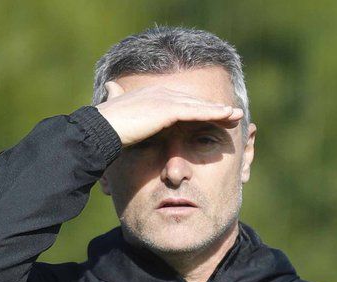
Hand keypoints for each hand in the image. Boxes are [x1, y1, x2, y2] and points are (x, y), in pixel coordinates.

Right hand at [94, 81, 243, 146]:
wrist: (100, 131)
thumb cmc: (107, 131)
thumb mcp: (120, 122)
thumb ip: (125, 115)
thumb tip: (115, 105)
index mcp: (150, 97)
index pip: (180, 102)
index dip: (198, 108)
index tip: (213, 115)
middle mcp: (159, 94)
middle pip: (193, 101)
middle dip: (213, 108)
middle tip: (232, 114)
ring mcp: (163, 100)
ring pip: (198, 105)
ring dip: (219, 110)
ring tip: (236, 116)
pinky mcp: (167, 110)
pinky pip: (196, 112)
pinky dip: (213, 113)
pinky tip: (228, 117)